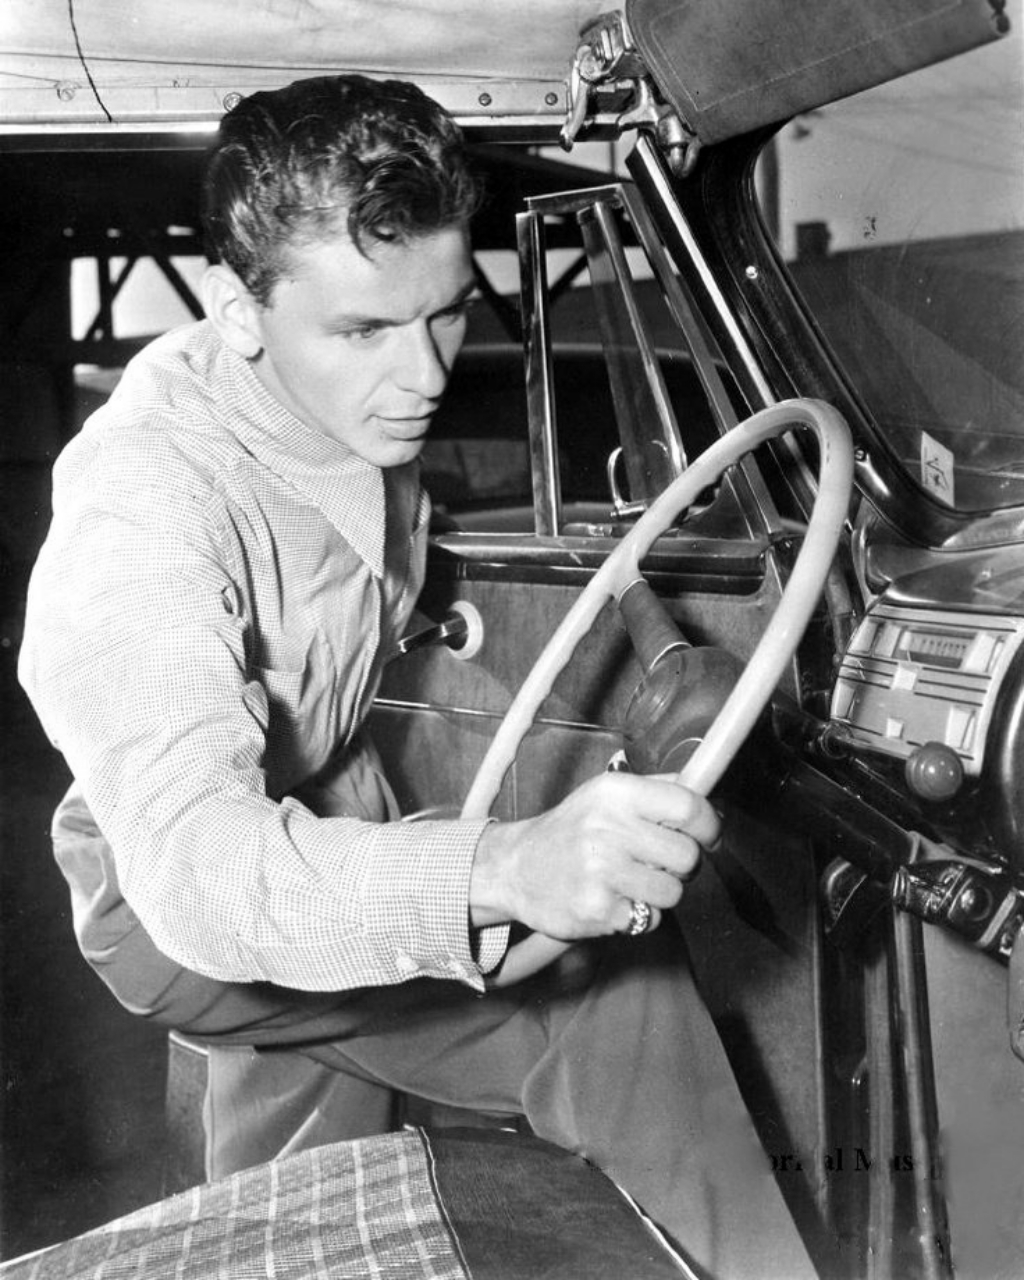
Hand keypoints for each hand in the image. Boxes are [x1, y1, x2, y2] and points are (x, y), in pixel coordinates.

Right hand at [469, 772, 718, 939]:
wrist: (515, 868)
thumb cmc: (571, 830)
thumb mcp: (605, 795)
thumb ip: (655, 790)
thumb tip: (707, 793)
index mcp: (615, 793)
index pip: (689, 806)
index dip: (709, 825)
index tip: (709, 836)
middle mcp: (608, 828)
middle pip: (687, 856)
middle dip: (682, 865)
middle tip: (658, 862)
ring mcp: (601, 871)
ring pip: (673, 892)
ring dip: (660, 892)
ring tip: (631, 882)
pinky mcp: (598, 910)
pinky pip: (649, 919)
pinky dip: (639, 915)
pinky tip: (613, 899)